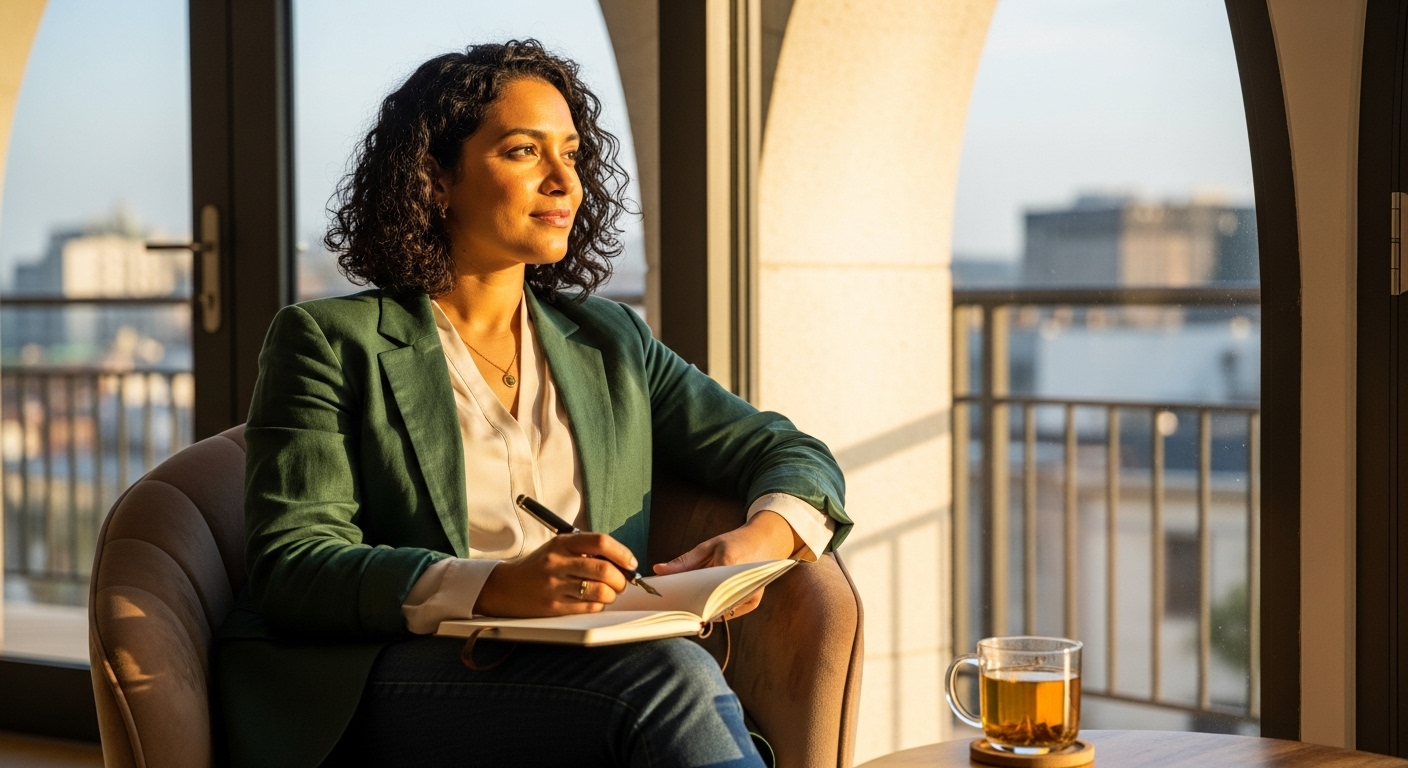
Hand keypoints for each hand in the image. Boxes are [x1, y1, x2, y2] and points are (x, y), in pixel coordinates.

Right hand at [473, 533, 634, 617]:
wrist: (506, 587)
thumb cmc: (539, 566)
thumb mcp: (558, 548)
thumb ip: (586, 551)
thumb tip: (622, 562)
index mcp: (562, 543)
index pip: (600, 542)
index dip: (622, 553)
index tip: (631, 563)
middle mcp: (558, 562)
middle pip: (604, 570)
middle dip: (621, 579)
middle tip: (621, 582)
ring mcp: (555, 586)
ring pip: (600, 591)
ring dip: (612, 594)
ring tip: (608, 593)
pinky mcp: (554, 607)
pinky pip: (589, 607)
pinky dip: (598, 605)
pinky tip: (593, 601)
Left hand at [651, 510, 800, 618]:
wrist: (764, 541)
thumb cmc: (734, 542)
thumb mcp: (707, 547)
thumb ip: (684, 562)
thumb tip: (658, 570)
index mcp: (729, 565)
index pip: (701, 588)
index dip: (685, 596)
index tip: (670, 601)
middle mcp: (742, 584)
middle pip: (710, 603)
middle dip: (692, 605)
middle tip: (674, 607)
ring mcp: (750, 595)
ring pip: (720, 611)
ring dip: (704, 609)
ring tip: (687, 606)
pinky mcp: (753, 602)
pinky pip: (729, 612)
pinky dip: (716, 609)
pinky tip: (703, 605)